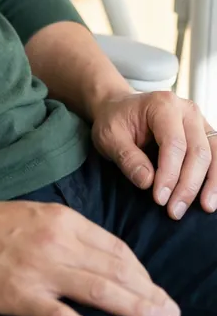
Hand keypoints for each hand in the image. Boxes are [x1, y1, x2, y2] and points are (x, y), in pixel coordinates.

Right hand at [0, 198, 178, 315]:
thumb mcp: (35, 216)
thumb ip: (68, 233)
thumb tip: (104, 257)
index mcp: (61, 221)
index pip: (116, 249)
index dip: (142, 274)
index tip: (156, 291)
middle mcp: (55, 241)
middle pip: (115, 271)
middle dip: (149, 294)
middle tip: (172, 315)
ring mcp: (39, 269)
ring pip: (98, 291)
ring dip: (134, 309)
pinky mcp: (20, 295)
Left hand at [92, 90, 216, 217]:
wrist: (119, 108)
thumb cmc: (114, 121)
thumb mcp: (109, 137)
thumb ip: (127, 158)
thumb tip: (148, 182)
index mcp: (162, 105)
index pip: (174, 143)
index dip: (169, 174)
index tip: (159, 199)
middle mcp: (186, 110)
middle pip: (198, 151)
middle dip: (188, 185)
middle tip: (174, 211)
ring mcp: (199, 121)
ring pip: (213, 154)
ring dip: (211, 184)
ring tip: (204, 207)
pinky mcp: (204, 134)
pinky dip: (216, 177)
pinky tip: (211, 196)